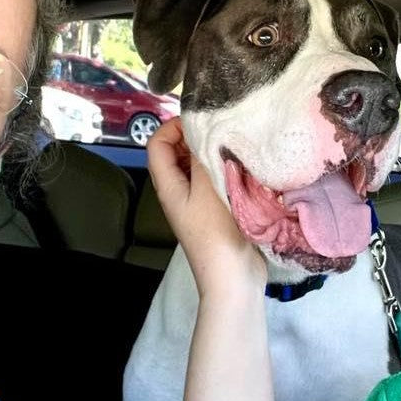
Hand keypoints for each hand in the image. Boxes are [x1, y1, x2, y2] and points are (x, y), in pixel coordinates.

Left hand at [147, 118, 266, 296]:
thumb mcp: (208, 190)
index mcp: (169, 186)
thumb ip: (204, 157)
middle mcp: (179, 192)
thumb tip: (205, 129)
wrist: (233, 279)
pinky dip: (226, 169)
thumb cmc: (216, 235)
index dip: (172, 127)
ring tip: (235, 144)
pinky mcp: (217, 210)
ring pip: (198, 166)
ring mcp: (198, 202)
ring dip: (213, 153)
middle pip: (177, 153)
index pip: (156, 144)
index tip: (199, 120)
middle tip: (222, 129)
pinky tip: (245, 166)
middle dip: (195, 136)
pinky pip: (215, 180)